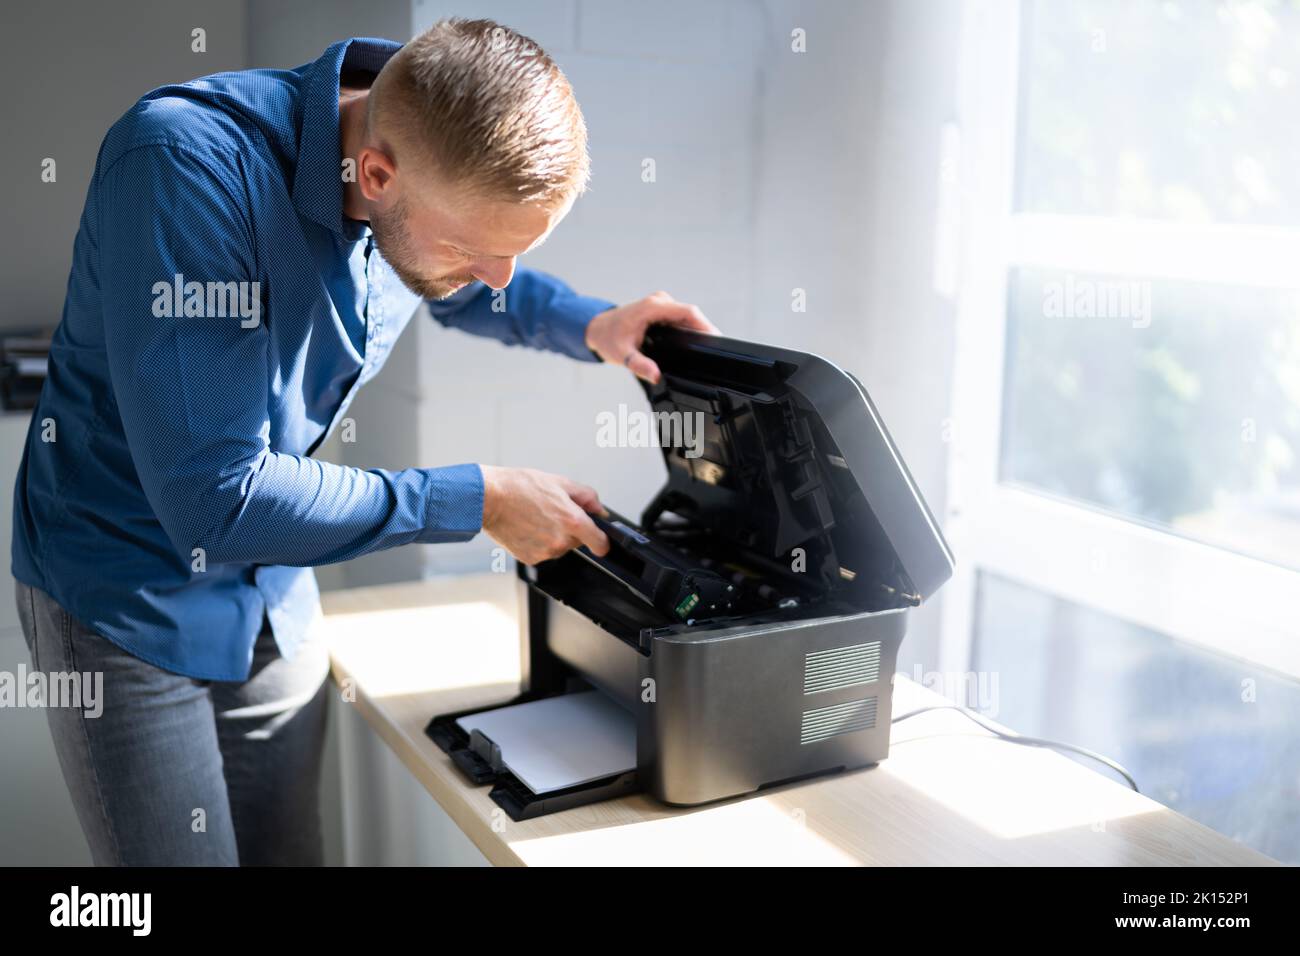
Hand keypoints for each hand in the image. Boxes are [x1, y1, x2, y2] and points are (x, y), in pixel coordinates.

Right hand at [479, 465, 610, 563]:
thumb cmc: (519, 487)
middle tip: (553, 511)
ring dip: (553, 534)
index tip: (600, 538)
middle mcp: (560, 541)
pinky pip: (543, 551)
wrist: (488, 499)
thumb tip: (599, 509)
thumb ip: (586, 497)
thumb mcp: (560, 482)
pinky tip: (527, 526)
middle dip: (571, 528)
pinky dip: (538, 541)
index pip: (601, 543)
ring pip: (559, 546)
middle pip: (577, 541)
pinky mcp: (530, 558)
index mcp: (572, 522)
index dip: (602, 540)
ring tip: (536, 516)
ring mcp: (545, 552)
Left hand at [585, 290, 719, 383]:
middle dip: (704, 329)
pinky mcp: (662, 309)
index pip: (687, 312)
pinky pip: (681, 316)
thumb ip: (640, 365)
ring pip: (688, 314)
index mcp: (652, 308)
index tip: (716, 338)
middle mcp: (659, 301)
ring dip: (697, 328)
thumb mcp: (623, 355)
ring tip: (706, 347)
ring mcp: (661, 303)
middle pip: (691, 313)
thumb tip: (656, 376)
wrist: (598, 328)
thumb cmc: (608, 338)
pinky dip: (689, 327)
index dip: (705, 325)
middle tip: (715, 350)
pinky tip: (693, 341)